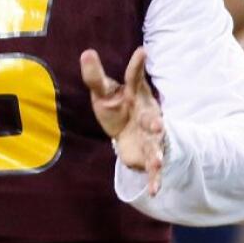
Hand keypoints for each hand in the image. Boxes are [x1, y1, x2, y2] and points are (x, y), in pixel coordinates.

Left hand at [80, 47, 166, 194]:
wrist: (126, 134)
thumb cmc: (116, 107)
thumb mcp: (102, 92)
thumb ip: (94, 76)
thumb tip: (86, 52)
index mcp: (136, 94)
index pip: (135, 78)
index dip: (137, 66)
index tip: (142, 52)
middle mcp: (148, 114)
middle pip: (153, 118)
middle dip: (156, 123)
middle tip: (157, 124)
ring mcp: (151, 135)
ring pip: (157, 145)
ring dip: (157, 153)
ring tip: (156, 161)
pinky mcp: (149, 154)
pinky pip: (155, 168)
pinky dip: (156, 179)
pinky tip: (154, 190)